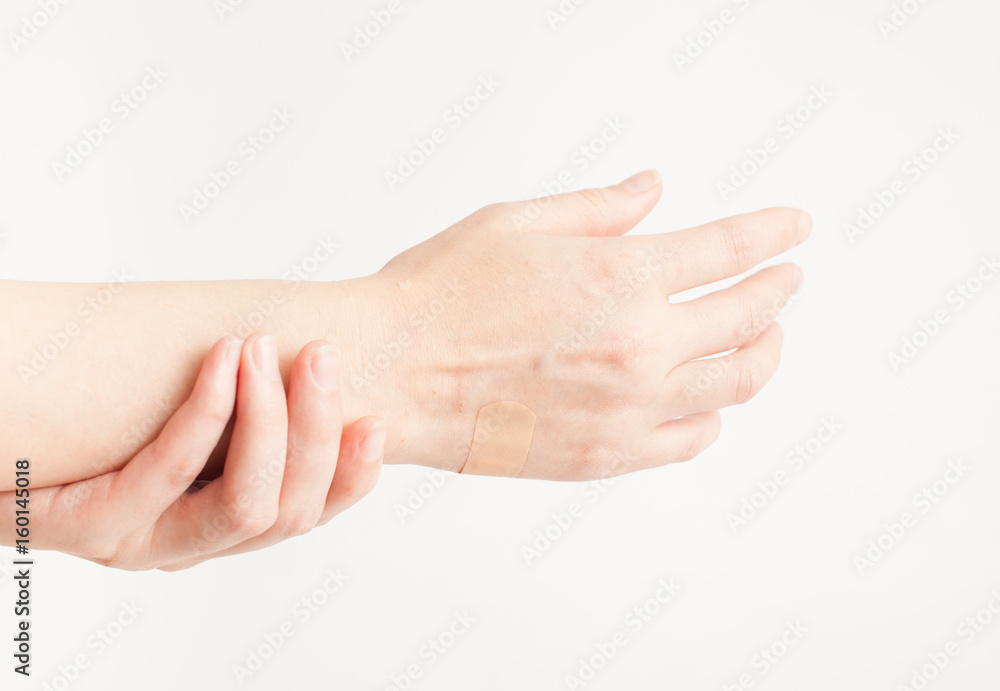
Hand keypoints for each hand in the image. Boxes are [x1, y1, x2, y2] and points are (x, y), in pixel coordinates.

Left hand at [1, 334, 386, 570]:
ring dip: (272, 421)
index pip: (311, 514)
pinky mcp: (90, 528)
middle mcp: (188, 544)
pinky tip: (220, 359)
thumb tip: (303, 350)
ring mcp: (139, 543)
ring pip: (248, 508)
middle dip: (319, 429)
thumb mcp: (179, 411)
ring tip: (264, 347)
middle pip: (291, 512)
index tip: (376, 418)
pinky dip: (209, 414)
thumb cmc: (88, 422)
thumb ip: (239, 404)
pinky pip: (171, 476)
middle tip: (321, 354)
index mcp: (218, 520)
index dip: (354, 476)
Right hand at [356, 170, 807, 478]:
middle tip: (785, 280)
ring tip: (766, 338)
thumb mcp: (518, 224)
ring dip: (763, 353)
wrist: (391, 374)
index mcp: (621, 276)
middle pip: (747, 317)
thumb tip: (653, 190)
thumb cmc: (439, 295)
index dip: (772, 233)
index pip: (730, 249)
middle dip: (778, 291)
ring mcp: (629, 407)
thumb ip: (599, 208)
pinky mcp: (608, 455)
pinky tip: (711, 402)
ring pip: (735, 383)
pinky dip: (715, 416)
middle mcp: (640, 345)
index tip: (795, 228)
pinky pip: (691, 439)